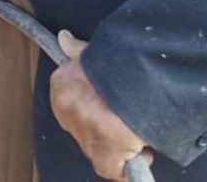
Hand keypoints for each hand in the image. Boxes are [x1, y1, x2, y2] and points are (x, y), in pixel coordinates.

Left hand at [50, 30, 152, 180]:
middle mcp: (68, 109)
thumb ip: (78, 50)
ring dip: (117, 145)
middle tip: (125, 121)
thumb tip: (63, 38)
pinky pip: (111, 168)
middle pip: (85, 126)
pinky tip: (143, 155)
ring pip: (97, 147)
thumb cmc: (120, 64)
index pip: (73, 102)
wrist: (141, 79)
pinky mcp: (104, 153)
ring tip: (136, 135)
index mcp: (63, 84)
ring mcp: (84, 133)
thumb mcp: (95, 52)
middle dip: (104, 127)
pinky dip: (127, 166)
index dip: (94, 107)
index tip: (110, 108)